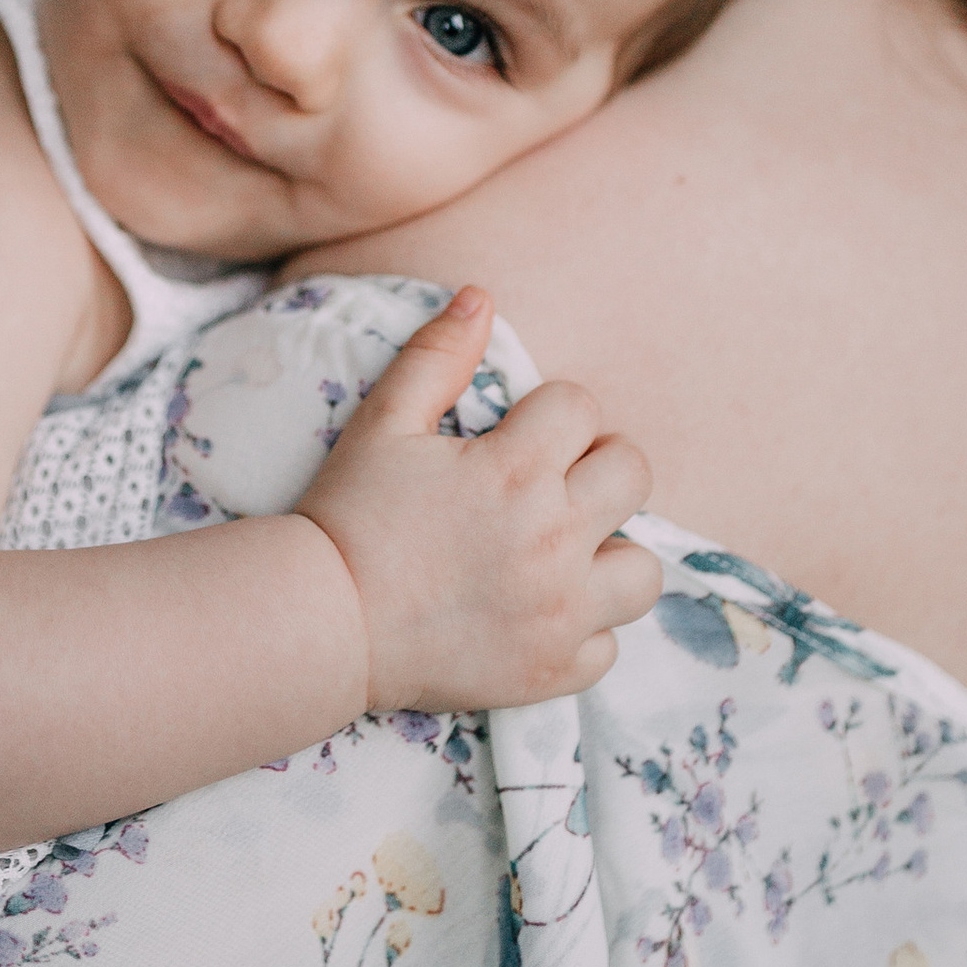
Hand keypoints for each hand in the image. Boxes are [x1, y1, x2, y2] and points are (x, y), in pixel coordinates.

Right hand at [298, 289, 658, 714]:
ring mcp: (560, 610)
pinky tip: (539, 615)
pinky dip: (583, 630)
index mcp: (516, 469)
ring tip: (565, 553)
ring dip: (612, 553)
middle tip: (550, 486)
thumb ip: (436, 356)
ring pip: (645, 568)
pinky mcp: (553, 669)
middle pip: (632, 473)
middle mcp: (554, 537)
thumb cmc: (349, 516)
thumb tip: (480, 297)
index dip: (550, 413)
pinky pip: (610, 645)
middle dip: (595, 467)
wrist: (321, 623)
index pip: (582, 407)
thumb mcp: (381, 424)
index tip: (516, 436)